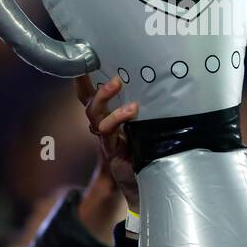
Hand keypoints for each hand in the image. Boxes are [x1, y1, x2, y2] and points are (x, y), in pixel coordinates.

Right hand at [75, 74, 139, 211]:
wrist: (146, 185)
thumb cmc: (148, 153)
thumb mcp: (147, 128)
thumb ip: (147, 113)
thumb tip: (164, 86)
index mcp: (110, 118)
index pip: (93, 96)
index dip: (85, 80)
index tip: (82, 61)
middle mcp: (104, 126)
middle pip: (89, 102)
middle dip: (91, 85)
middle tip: (112, 77)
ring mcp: (106, 138)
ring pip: (95, 114)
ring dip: (105, 100)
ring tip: (126, 94)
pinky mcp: (111, 150)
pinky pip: (107, 131)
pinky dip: (117, 120)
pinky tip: (131, 111)